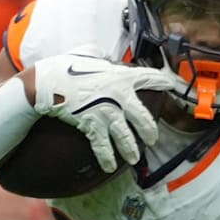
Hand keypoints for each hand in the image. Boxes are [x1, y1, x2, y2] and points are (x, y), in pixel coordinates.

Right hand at [32, 51, 178, 172]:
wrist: (45, 83)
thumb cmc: (65, 66)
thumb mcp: (87, 53)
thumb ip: (100, 56)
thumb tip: (103, 56)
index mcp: (121, 76)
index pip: (149, 77)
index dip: (164, 81)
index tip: (173, 86)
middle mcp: (119, 95)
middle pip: (142, 117)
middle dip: (149, 130)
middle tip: (152, 138)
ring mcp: (107, 112)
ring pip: (126, 136)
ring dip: (130, 149)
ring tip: (134, 158)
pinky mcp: (92, 125)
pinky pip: (103, 145)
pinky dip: (106, 157)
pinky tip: (110, 166)